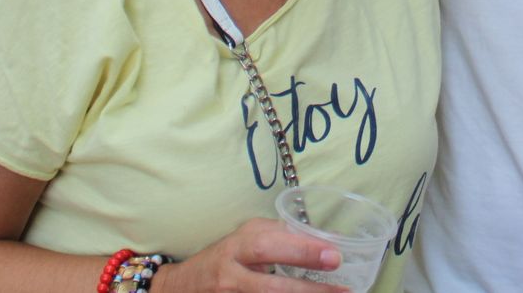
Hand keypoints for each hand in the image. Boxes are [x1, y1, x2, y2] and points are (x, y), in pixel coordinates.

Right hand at [156, 218, 345, 291]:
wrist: (181, 288)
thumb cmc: (222, 259)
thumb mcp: (243, 239)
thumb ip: (275, 235)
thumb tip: (318, 237)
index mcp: (237, 247)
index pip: (270, 244)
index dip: (302, 249)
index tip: (334, 254)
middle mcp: (231, 274)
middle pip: (270, 281)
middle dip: (307, 283)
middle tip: (341, 282)